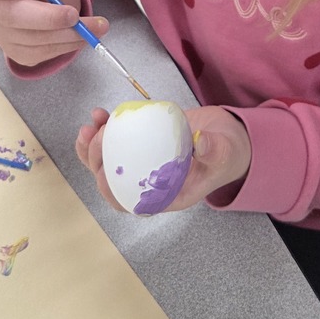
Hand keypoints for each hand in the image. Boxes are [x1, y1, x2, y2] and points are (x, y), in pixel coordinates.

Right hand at [0, 0, 108, 68]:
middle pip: (11, 17)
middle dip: (46, 18)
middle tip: (73, 14)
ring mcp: (2, 34)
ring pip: (32, 39)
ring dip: (68, 34)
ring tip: (96, 26)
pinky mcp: (19, 53)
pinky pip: (43, 52)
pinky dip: (68, 44)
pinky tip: (84, 34)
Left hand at [75, 105, 251, 212]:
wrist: (229, 137)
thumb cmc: (227, 154)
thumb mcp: (225, 153)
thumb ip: (213, 149)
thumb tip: (199, 141)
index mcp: (167, 194)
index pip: (132, 203)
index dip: (112, 191)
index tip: (104, 172)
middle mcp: (151, 181)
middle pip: (114, 180)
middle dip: (97, 161)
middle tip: (98, 136)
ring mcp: (144, 161)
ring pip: (109, 162)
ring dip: (92, 146)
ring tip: (91, 125)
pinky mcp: (142, 142)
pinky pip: (117, 141)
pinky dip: (105, 130)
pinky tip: (100, 115)